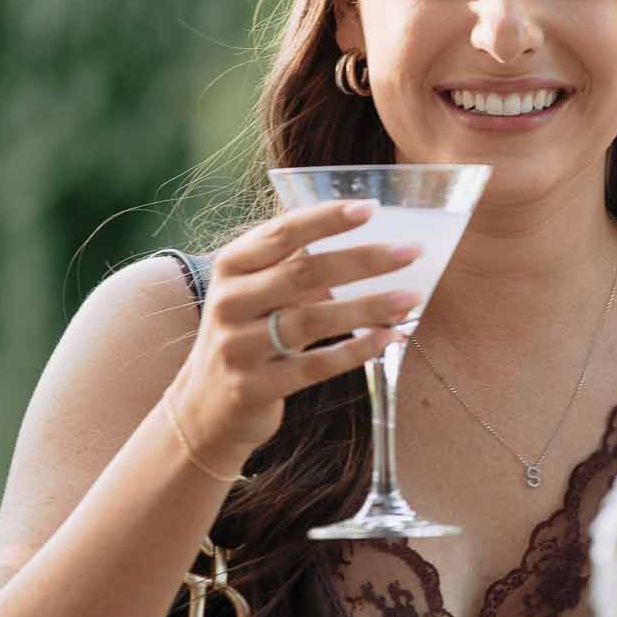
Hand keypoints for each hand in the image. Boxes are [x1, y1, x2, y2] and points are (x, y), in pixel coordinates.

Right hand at [170, 200, 419, 467]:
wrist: (204, 408)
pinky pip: (315, 366)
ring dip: (368, 307)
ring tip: (411, 299)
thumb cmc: (247, 335)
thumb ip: (297, 267)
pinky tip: (388, 338)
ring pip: (312, 320)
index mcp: (231, 266)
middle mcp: (229, 301)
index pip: (282, 232)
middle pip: (303, 272)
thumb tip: (376, 248)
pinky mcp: (253, 387)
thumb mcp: (256, 293)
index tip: (371, 208)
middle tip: (411, 251)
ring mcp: (238, 346)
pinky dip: (355, 350)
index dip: (327, 218)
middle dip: (363, 260)